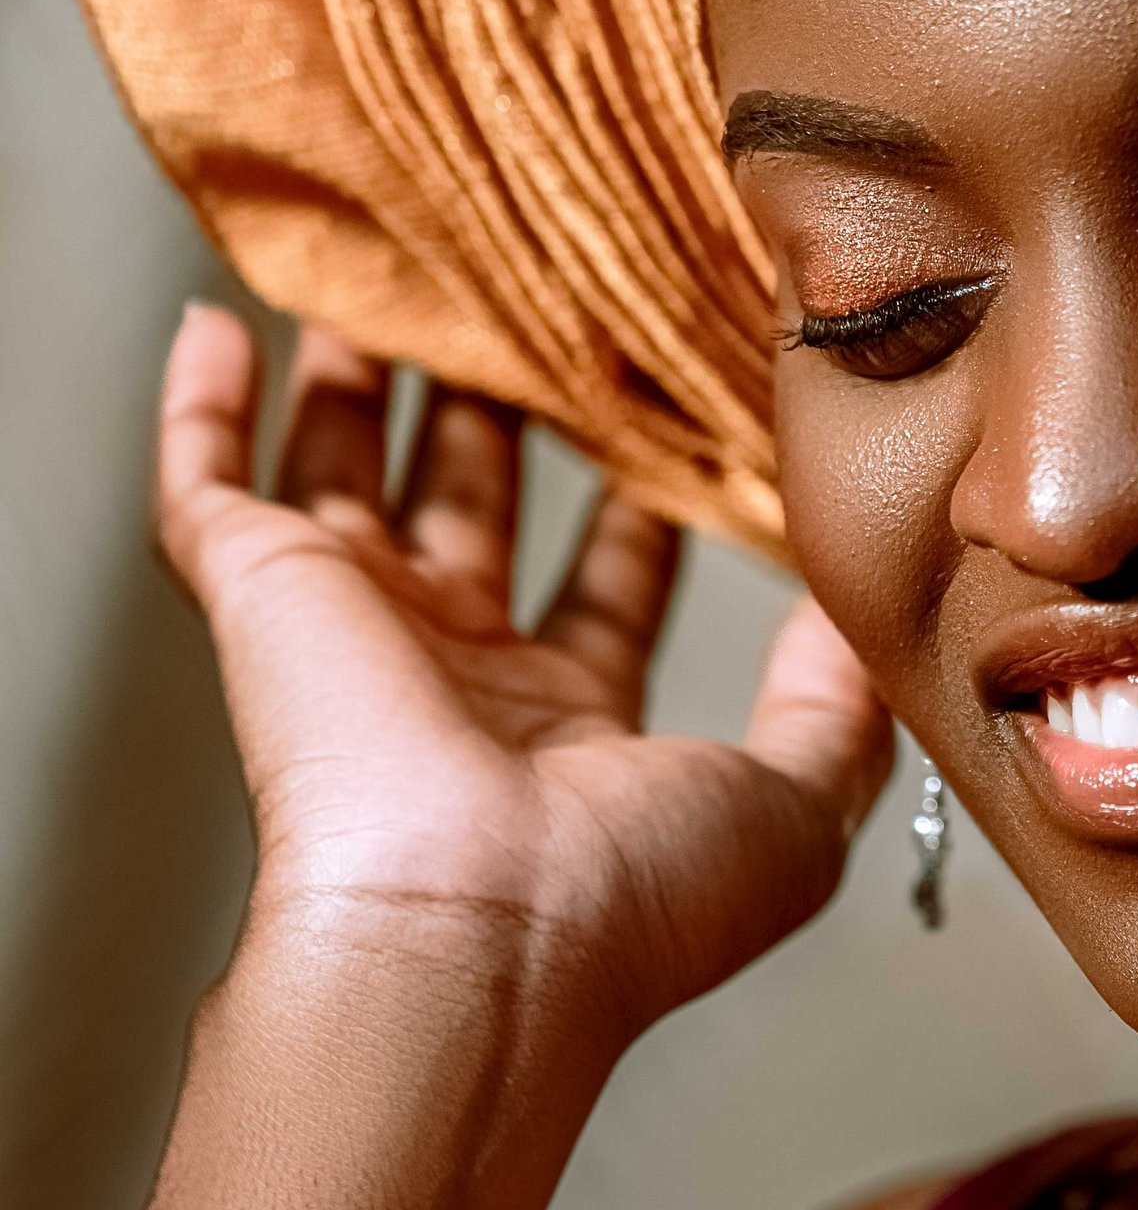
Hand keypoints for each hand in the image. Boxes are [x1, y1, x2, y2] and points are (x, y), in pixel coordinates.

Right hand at [91, 310, 892, 1209]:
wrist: (479, 934)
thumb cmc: (633, 899)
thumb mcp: (791, 802)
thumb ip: (832, 703)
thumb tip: (859, 614)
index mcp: (575, 729)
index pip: (610, 587)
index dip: (643, 501)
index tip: (681, 398)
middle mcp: (460, 676)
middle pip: (475, 512)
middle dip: (502, 417)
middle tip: (538, 303)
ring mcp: (355, 632)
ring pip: (346, 477)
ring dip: (364, 386)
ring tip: (399, 274)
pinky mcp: (262, 595)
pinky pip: (208, 481)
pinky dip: (207, 403)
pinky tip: (227, 316)